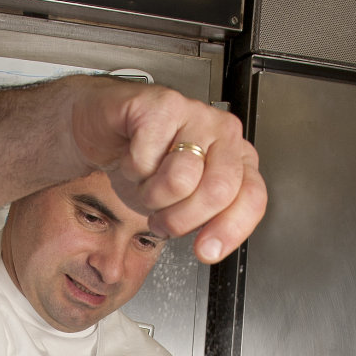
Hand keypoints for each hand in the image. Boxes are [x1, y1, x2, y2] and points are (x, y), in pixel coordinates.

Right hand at [70, 80, 266, 265]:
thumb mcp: (178, 205)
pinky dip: (130, 169)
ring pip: (180, 179)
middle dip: (180, 219)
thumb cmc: (145, 167)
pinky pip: (146, 159)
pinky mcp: (163, 104)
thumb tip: (211, 248)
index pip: (252, 197)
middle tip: (161, 218)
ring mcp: (196, 115)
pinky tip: (131, 156)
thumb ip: (204, 222)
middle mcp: (223, 134)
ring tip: (145, 182)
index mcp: (237, 161)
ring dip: (150, 194)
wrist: (103, 132)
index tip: (205, 251)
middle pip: (218, 191)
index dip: (230, 230)